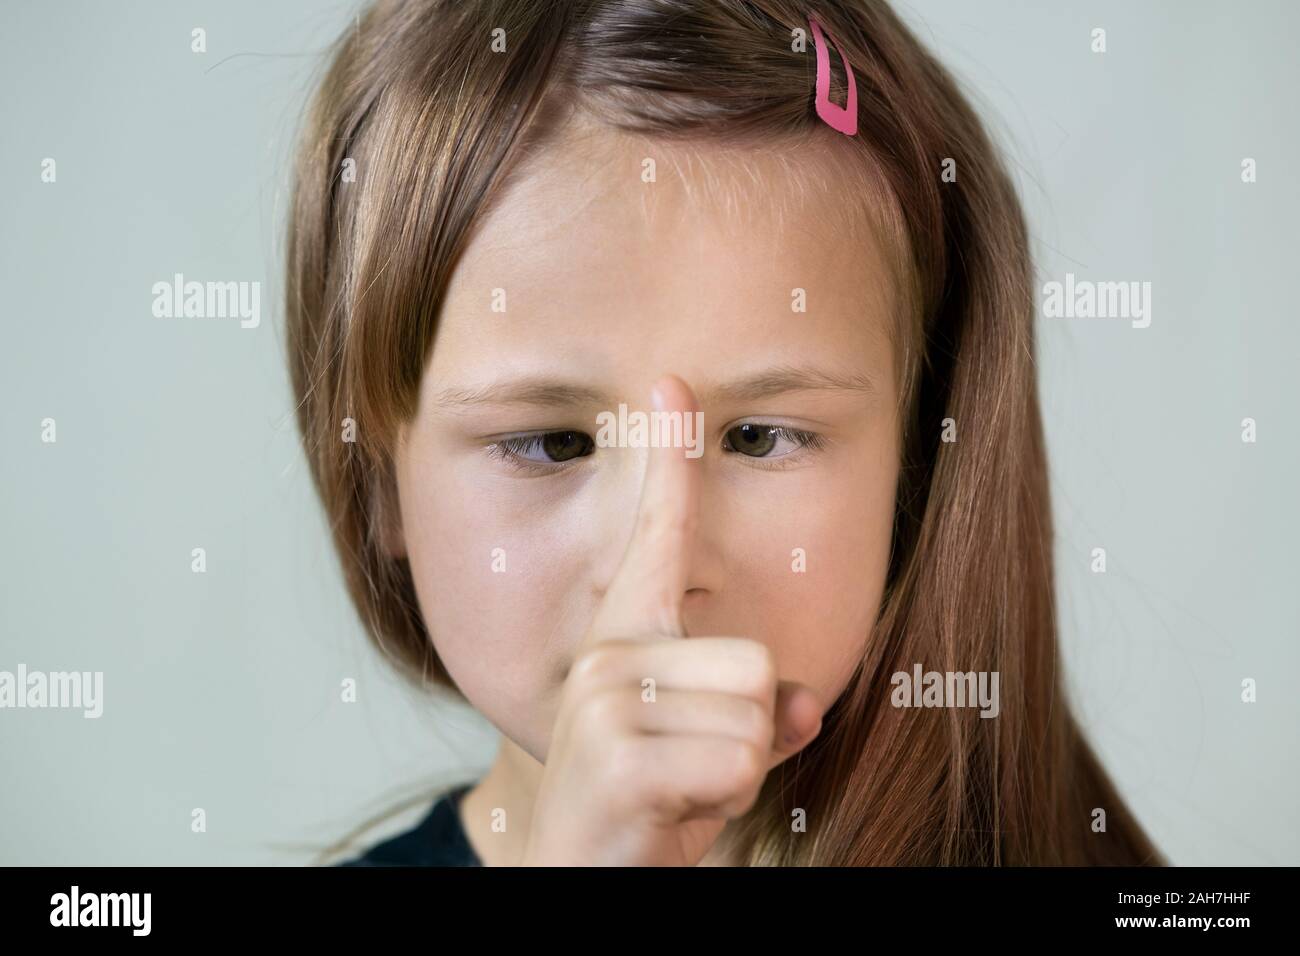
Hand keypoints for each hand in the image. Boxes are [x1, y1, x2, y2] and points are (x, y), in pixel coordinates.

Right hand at [520, 374, 824, 865]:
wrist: (579, 877)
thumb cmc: (648, 810)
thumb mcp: (712, 756)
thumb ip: (757, 716)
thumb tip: (802, 705)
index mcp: (628, 637)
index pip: (654, 531)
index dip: (668, 454)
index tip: (672, 378)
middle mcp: (610, 651)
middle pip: (758, 662)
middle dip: (749, 734)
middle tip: (690, 771)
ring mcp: (607, 696)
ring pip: (755, 710)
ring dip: (737, 769)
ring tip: (679, 791)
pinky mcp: (618, 751)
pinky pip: (738, 758)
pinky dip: (723, 799)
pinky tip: (666, 813)